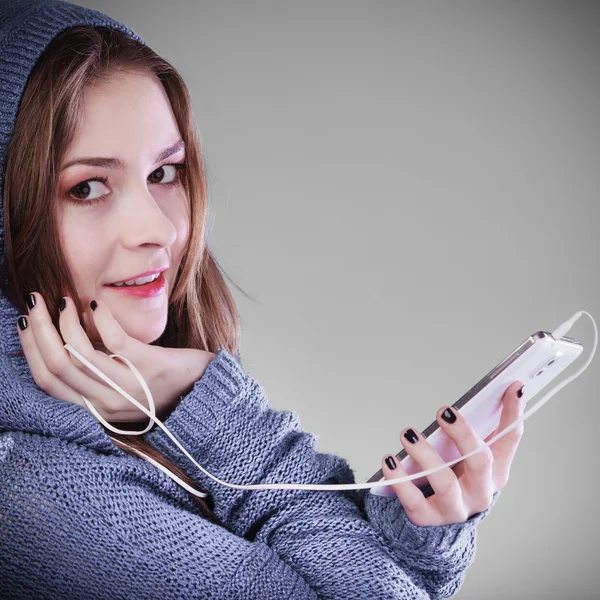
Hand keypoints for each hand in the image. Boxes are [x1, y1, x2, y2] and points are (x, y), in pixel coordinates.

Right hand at [17, 292, 215, 423]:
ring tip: (64, 299)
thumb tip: (56, 335)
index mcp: (94, 407)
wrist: (202, 390)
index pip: (47, 382)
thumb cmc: (156, 381)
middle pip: (57, 366)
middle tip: (35, 300)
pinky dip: (100, 319)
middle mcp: (107, 403)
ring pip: (79, 355)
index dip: (31, 349)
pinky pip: (115, 341)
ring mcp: (129, 386)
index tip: (26, 320)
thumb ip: (90, 367)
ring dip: (65, 322)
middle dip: (39, 329)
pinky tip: (94, 304)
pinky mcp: (150, 366)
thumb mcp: (117, 382)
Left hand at [380, 381, 525, 525]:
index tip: (511, 386)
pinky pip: (413, 500)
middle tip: (444, 411)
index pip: (509, 440)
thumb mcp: (474, 454)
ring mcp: (454, 507)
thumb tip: (505, 389)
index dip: (512, 414)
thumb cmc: (458, 477)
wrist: (439, 519)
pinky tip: (390, 461)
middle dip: (463, 434)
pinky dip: (399, 479)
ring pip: (445, 483)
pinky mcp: (427, 517)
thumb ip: (486, 427)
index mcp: (495, 472)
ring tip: (408, 434)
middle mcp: (479, 492)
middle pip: (479, 462)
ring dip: (426, 455)